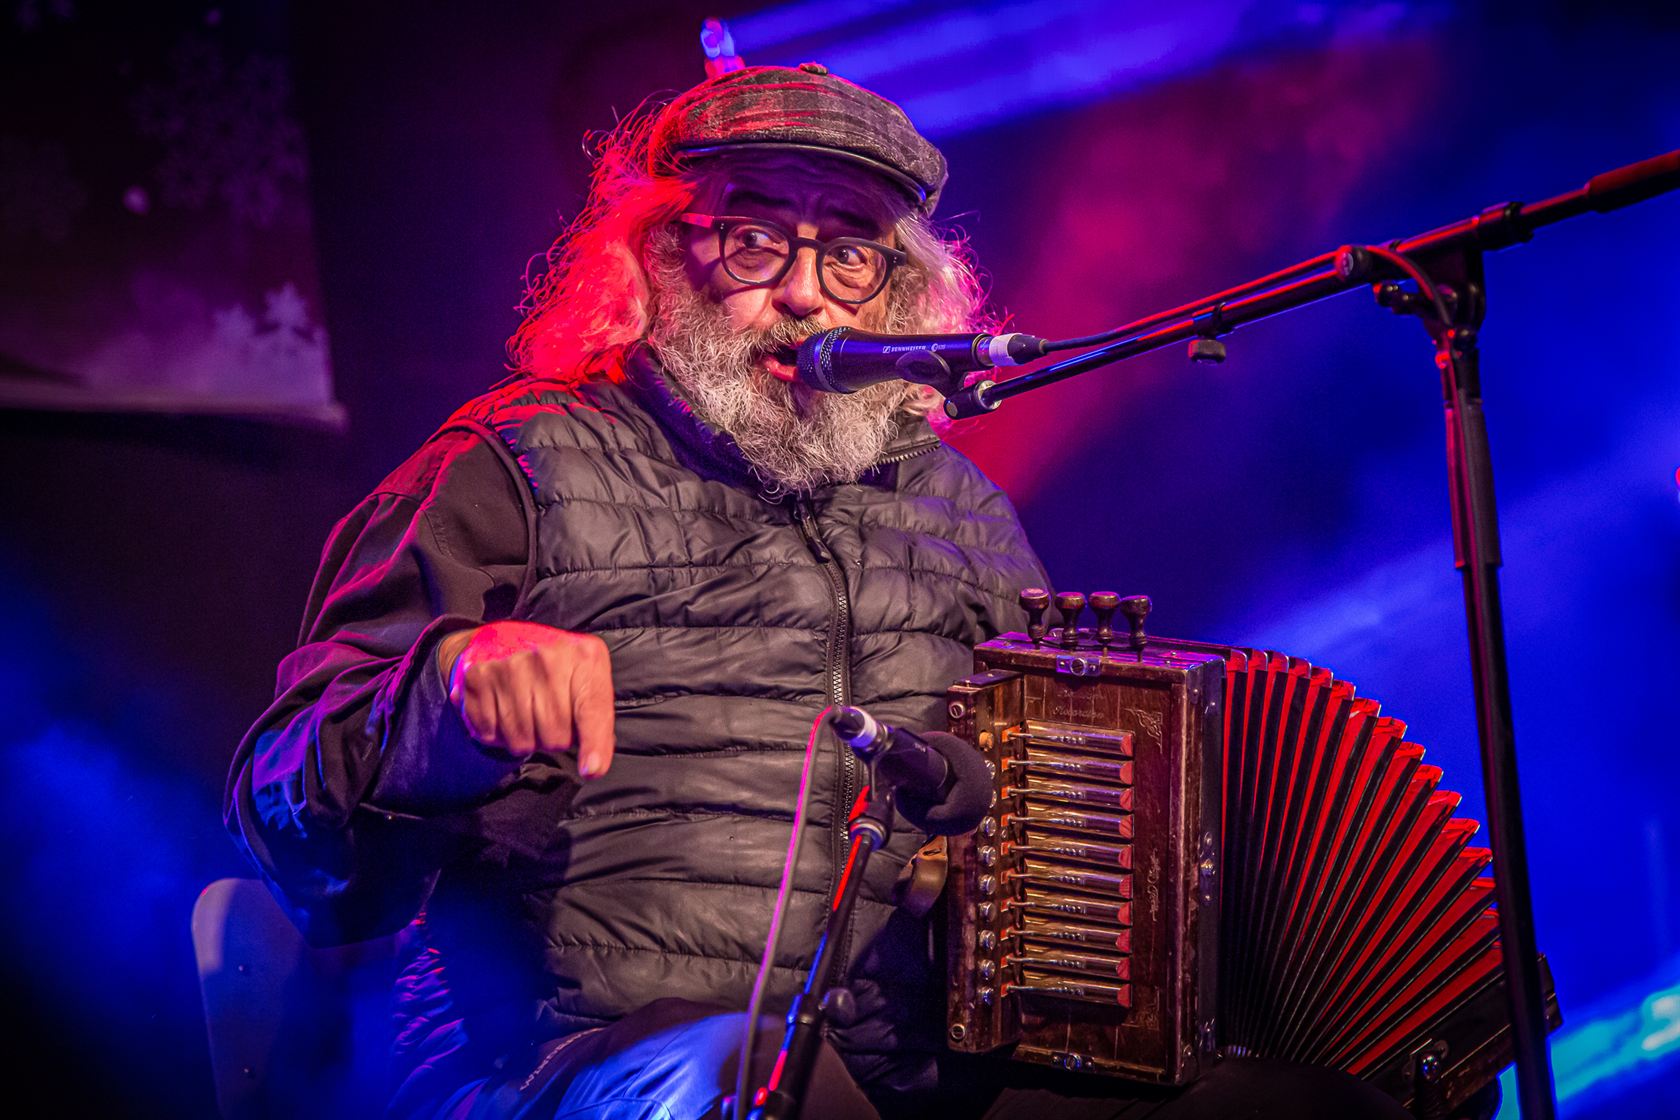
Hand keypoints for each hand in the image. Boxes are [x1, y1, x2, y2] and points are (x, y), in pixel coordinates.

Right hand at [435, 621, 614, 778]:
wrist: (509, 639)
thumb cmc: (560, 671)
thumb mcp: (591, 684)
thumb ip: (597, 724)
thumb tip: (592, 769)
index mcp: (585, 657)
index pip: (591, 709)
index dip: (593, 743)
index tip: (591, 769)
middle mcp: (547, 658)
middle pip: (555, 736)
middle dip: (555, 739)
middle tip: (550, 716)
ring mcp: (510, 666)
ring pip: (521, 741)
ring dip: (526, 739)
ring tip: (527, 712)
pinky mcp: (478, 677)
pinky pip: (490, 734)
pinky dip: (497, 734)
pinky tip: (504, 710)